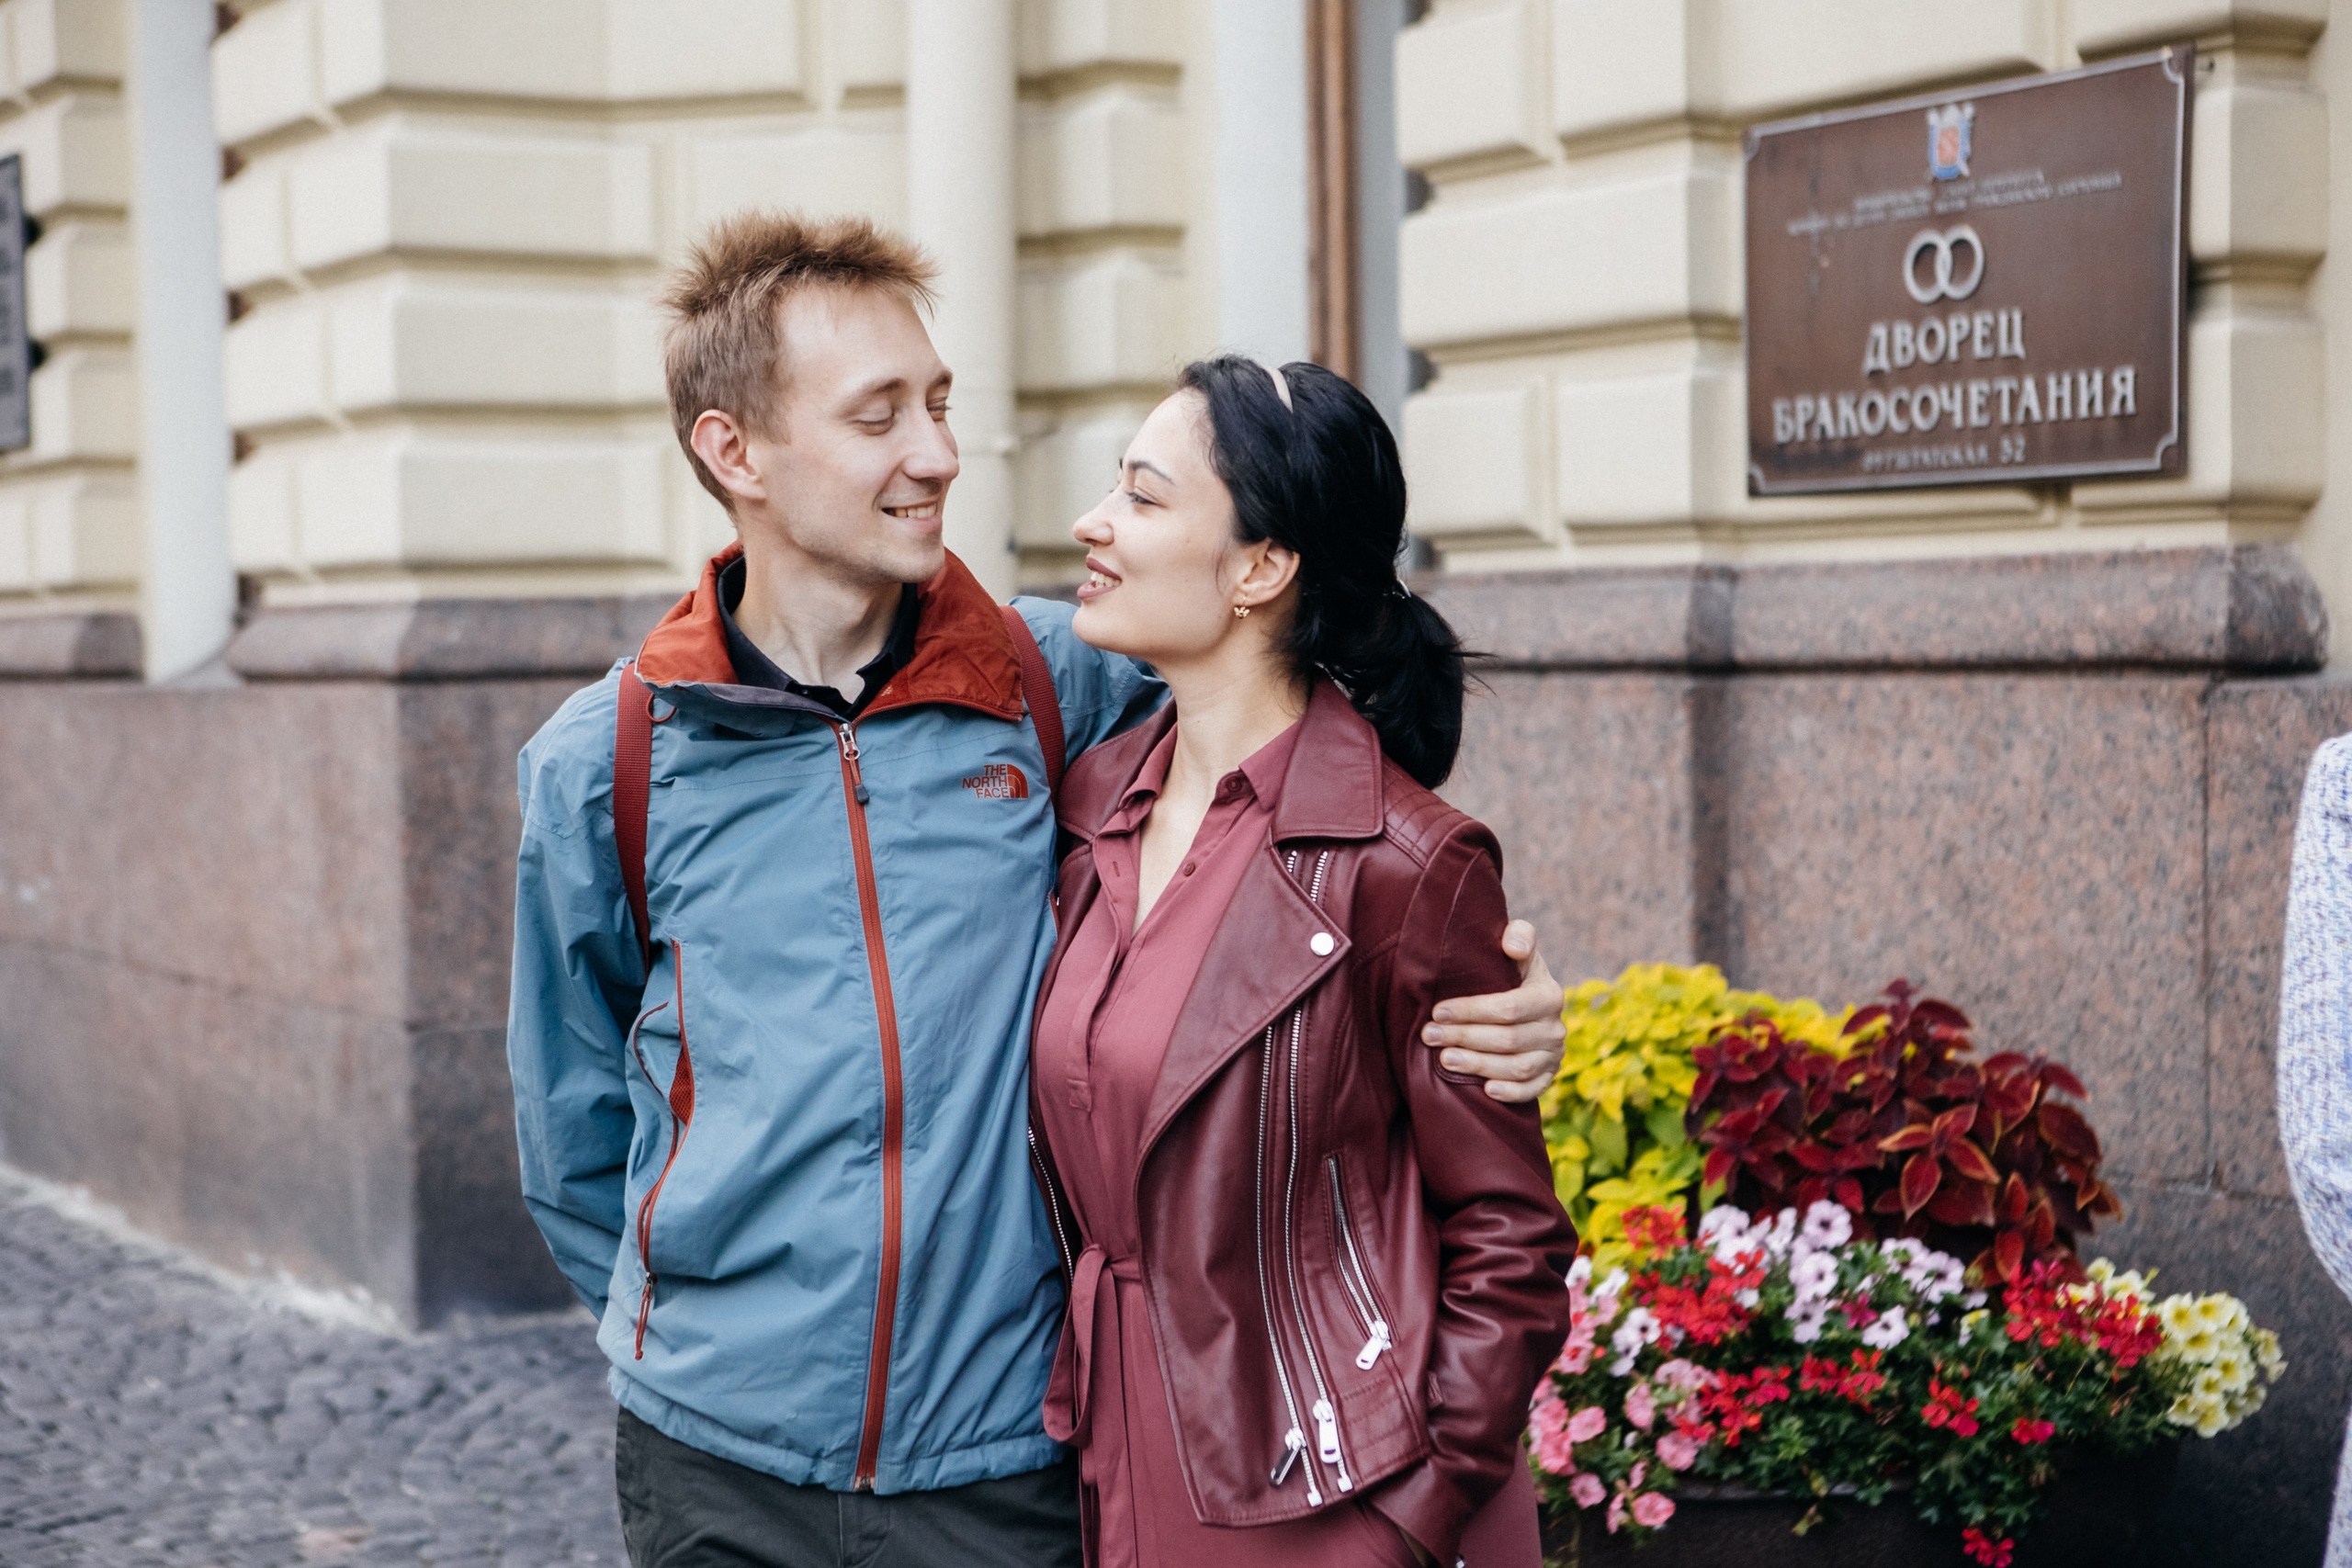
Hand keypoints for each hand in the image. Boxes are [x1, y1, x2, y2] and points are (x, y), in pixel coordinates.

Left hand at [1423, 919, 1565, 1102]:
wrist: (1525, 997)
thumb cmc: (1510, 970)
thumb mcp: (1516, 946)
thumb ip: (1519, 935)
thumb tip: (1513, 947)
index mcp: (1548, 994)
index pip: (1509, 1007)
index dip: (1471, 1011)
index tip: (1438, 1011)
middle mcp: (1556, 1027)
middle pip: (1508, 1039)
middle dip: (1464, 1038)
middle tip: (1429, 1036)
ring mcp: (1554, 1055)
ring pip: (1517, 1067)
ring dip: (1479, 1065)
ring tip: (1444, 1060)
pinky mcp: (1549, 1076)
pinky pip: (1533, 1090)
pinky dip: (1510, 1093)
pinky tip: (1485, 1090)